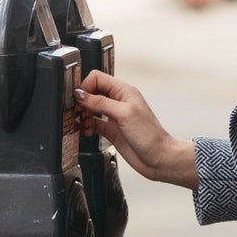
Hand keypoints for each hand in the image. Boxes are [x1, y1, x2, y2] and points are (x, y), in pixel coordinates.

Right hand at [79, 71, 198, 188]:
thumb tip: (80, 94)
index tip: (78, 99)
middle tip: (77, 113)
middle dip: (81, 102)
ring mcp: (114, 116)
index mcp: (123, 91)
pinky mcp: (111, 130)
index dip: (85, 87)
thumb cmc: (149, 135)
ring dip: (82, 115)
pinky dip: (86, 126)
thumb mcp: (124, 114)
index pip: (97, 78)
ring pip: (90, 108)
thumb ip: (101, 102)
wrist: (159, 158)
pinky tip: (87, 131)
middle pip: (91, 93)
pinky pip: (93, 123)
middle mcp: (118, 101)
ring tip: (82, 123)